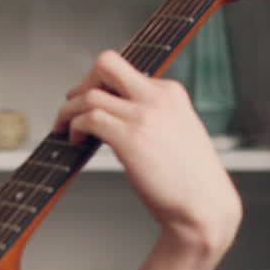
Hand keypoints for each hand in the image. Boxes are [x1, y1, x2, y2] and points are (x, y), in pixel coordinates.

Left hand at [52, 50, 241, 253]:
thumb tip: (111, 113)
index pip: (125, 70)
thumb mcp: (174, 131)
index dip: (100, 85)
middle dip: (82, 81)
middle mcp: (158, 97)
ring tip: (64, 129)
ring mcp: (144, 115)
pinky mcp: (130, 137)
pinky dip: (73, 128)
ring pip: (89, 95)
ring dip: (67, 111)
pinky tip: (75, 143)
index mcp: (170, 93)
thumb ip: (149, 115)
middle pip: (106, 63)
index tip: (88, 101)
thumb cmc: (188, 179)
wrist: (204, 207)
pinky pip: (88, 118)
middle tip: (73, 104)